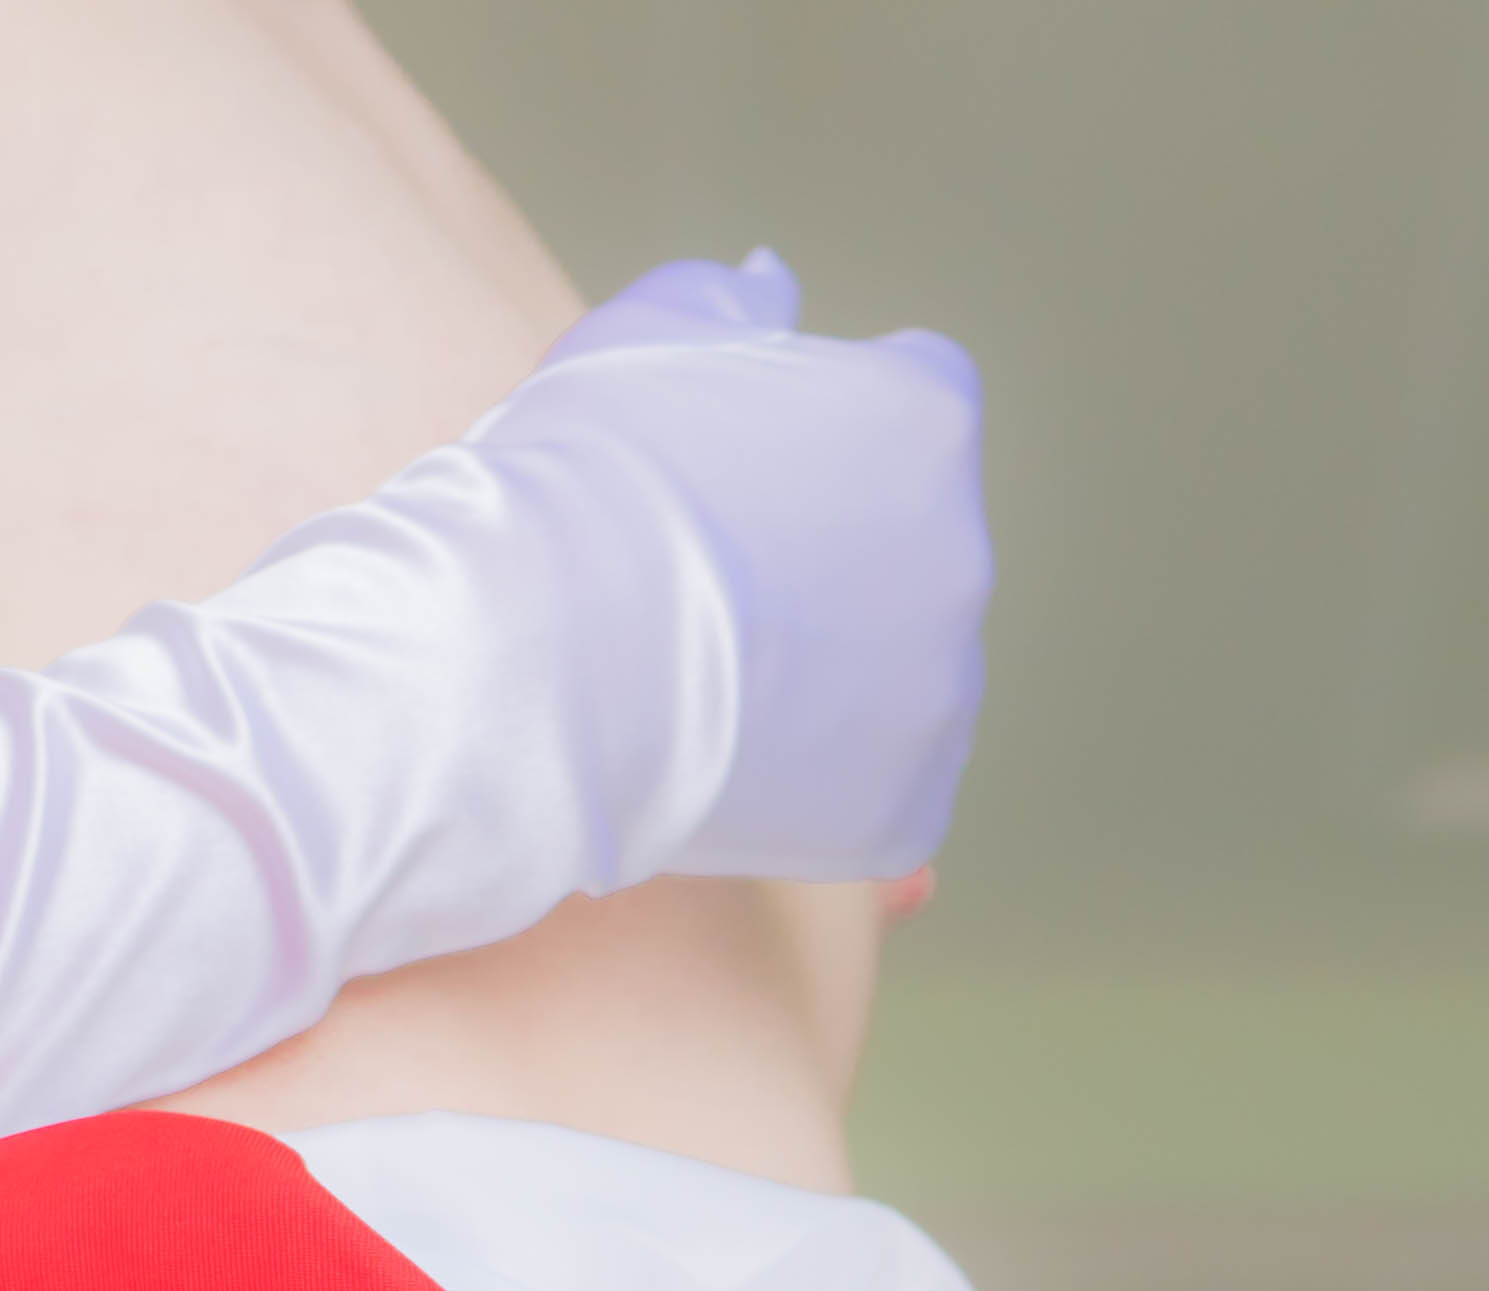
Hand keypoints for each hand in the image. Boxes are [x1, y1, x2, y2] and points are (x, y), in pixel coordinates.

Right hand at [475, 252, 987, 881]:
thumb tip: (773, 284)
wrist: (527, 662)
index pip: (916, 406)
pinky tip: (733, 765)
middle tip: (707, 589)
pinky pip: (880, 793)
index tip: (744, 478)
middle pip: (912, 550)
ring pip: (901, 677)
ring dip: (832, 677)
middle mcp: (961, 552)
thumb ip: (726, 301)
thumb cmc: (572, 483)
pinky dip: (822, 787)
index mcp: (923, 419)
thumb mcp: (635, 337)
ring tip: (706, 685)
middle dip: (835, 562)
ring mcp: (940, 692)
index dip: (826, 437)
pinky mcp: (903, 808)